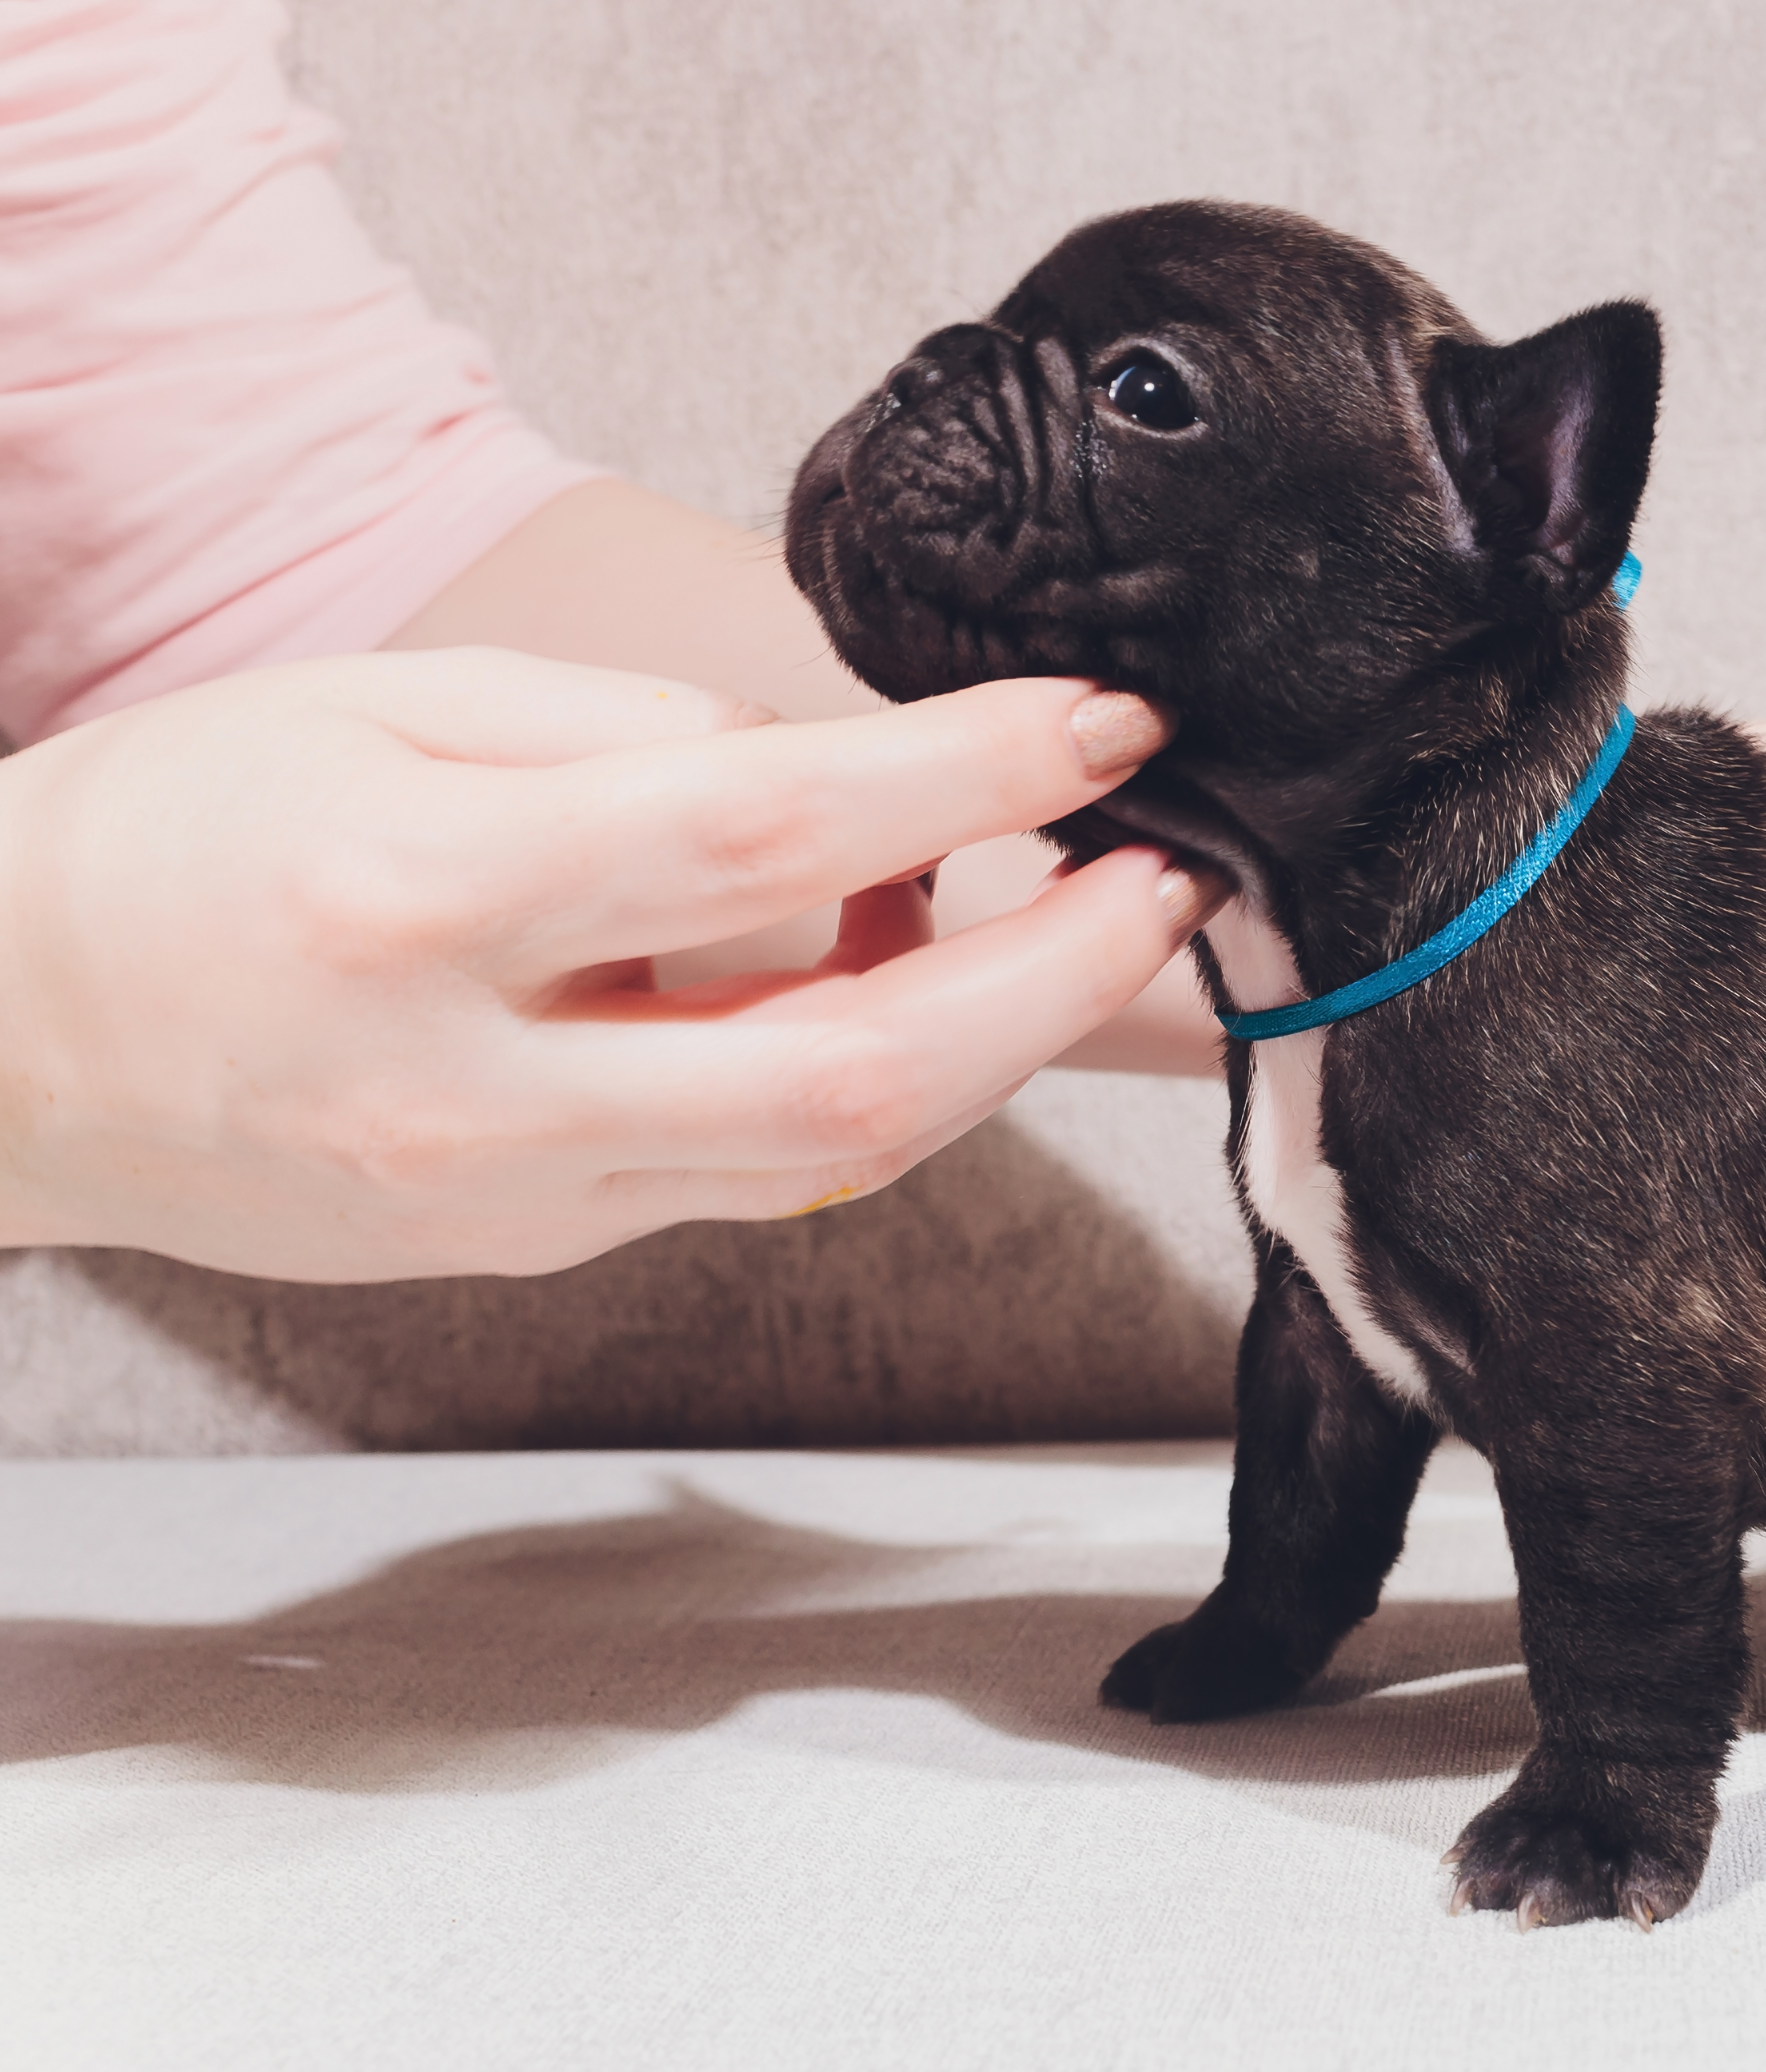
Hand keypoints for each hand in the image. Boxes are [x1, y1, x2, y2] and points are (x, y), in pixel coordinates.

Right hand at [0, 647, 1222, 1280]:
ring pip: (830, 1154)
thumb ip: (612, 736)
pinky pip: (755, 1174)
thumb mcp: (369, 705)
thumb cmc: (168, 838)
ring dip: (992, 1042)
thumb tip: (823, 778)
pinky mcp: (530, 1246)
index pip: (765, 838)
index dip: (966, 782)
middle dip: (1052, 987)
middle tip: (1171, 885)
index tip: (1103, 729)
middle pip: (850, 1072)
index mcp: (425, 901)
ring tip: (1076, 921)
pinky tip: (913, 989)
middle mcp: (480, 1083)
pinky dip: (868, 1083)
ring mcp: (511, 1196)